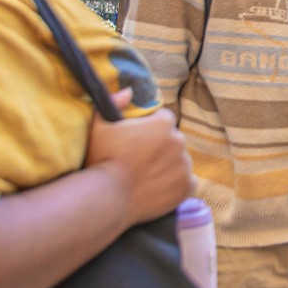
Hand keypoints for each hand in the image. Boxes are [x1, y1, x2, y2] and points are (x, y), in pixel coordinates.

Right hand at [86, 92, 191, 229]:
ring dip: (168, 165)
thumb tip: (129, 91)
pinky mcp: (187, 187)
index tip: (138, 140)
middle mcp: (179, 141)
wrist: (108, 196)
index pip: (164, 119)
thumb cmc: (101, 159)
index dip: (150, 128)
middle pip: (173, 140)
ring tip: (146, 176)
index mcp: (163, 123)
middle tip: (140, 160)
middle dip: (160, 146)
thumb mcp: (99, 124)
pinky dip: (178, 184)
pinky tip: (160, 187)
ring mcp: (185, 165)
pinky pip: (188, 181)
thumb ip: (113, 102)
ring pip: (180, 161)